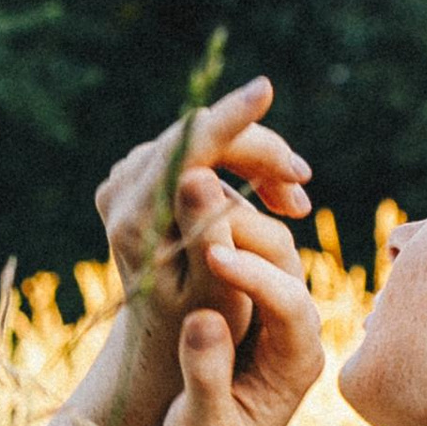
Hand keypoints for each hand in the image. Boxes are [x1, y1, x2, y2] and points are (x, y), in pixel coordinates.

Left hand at [96, 76, 311, 329]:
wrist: (167, 336)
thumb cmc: (200, 326)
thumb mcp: (213, 292)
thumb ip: (207, 234)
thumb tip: (200, 173)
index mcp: (136, 219)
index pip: (184, 149)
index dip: (229, 118)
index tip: (264, 89)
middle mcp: (122, 190)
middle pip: (198, 137)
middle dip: (259, 153)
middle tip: (304, 188)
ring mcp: (128, 179)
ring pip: (204, 140)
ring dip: (254, 162)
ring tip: (294, 204)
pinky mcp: (143, 177)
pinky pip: (198, 151)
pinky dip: (238, 167)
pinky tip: (269, 197)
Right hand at [160, 199, 326, 425]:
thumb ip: (205, 378)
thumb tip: (202, 319)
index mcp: (297, 362)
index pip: (290, 304)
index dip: (254, 276)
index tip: (210, 256)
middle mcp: (296, 326)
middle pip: (283, 259)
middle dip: (239, 232)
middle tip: (189, 213)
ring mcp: (276, 305)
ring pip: (263, 242)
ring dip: (223, 219)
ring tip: (176, 206)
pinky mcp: (251, 294)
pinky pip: (238, 245)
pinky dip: (209, 226)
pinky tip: (171, 216)